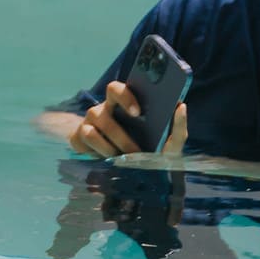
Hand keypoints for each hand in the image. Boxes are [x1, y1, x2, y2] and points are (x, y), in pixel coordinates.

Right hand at [69, 82, 187, 157]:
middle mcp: (103, 109)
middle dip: (119, 134)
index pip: (116, 88)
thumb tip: (181, 106)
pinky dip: (98, 152)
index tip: (138, 113)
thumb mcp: (169, 142)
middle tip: (135, 150)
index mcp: (124, 104)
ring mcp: (88, 123)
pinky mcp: (78, 138)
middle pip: (100, 111)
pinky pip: (84, 141)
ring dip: (110, 147)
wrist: (129, 169)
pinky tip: (109, 159)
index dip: (124, 97)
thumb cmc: (150, 150)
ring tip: (125, 159)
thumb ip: (178, 126)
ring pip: (92, 130)